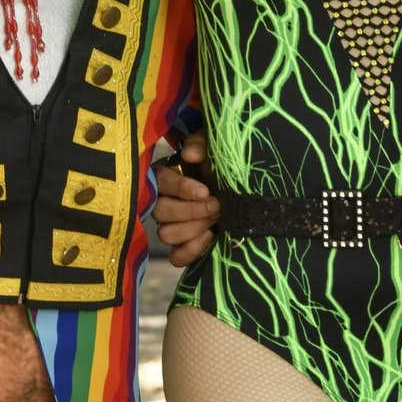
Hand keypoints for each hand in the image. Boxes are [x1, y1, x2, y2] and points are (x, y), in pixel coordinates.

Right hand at [153, 135, 220, 266]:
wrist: (240, 191)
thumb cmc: (221, 167)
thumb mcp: (214, 149)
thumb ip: (201, 144)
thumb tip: (189, 154)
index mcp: (166, 176)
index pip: (161, 182)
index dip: (181, 188)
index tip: (205, 190)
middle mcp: (162, 202)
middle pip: (161, 212)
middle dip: (192, 210)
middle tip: (216, 205)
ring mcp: (170, 226)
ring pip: (166, 234)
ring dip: (193, 228)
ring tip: (215, 218)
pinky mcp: (181, 247)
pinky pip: (176, 257)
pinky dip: (192, 250)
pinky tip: (210, 236)